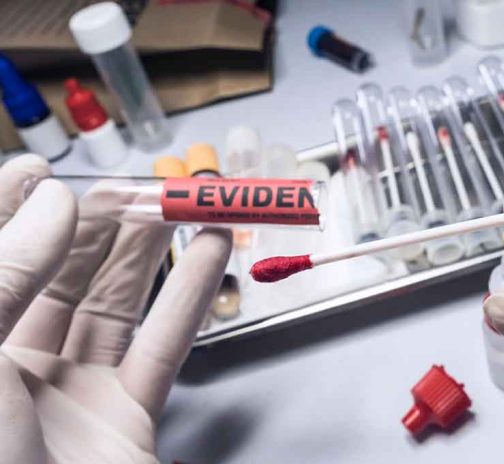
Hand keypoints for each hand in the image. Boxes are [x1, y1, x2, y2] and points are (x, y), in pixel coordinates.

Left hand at [0, 154, 230, 462]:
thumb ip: (5, 272)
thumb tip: (52, 202)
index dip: (9, 206)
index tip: (42, 169)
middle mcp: (9, 366)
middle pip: (60, 274)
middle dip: (101, 223)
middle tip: (139, 185)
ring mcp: (70, 392)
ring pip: (115, 302)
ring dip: (151, 251)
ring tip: (182, 206)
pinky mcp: (124, 416)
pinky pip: (161, 344)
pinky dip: (189, 297)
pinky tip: (208, 257)